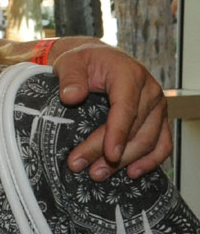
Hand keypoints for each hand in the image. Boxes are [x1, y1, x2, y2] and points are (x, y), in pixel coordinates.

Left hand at [52, 42, 169, 179]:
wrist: (100, 59)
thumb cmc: (85, 61)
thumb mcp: (70, 62)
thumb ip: (70, 78)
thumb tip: (71, 97)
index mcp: (129, 75)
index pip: (126, 108)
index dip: (118, 133)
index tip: (109, 154)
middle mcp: (149, 91)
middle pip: (135, 129)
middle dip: (110, 153)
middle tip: (82, 167)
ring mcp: (157, 106)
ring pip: (149, 140)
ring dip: (126, 161)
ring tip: (98, 174)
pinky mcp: (158, 118)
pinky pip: (162, 143)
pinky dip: (151, 161)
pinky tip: (132, 173)